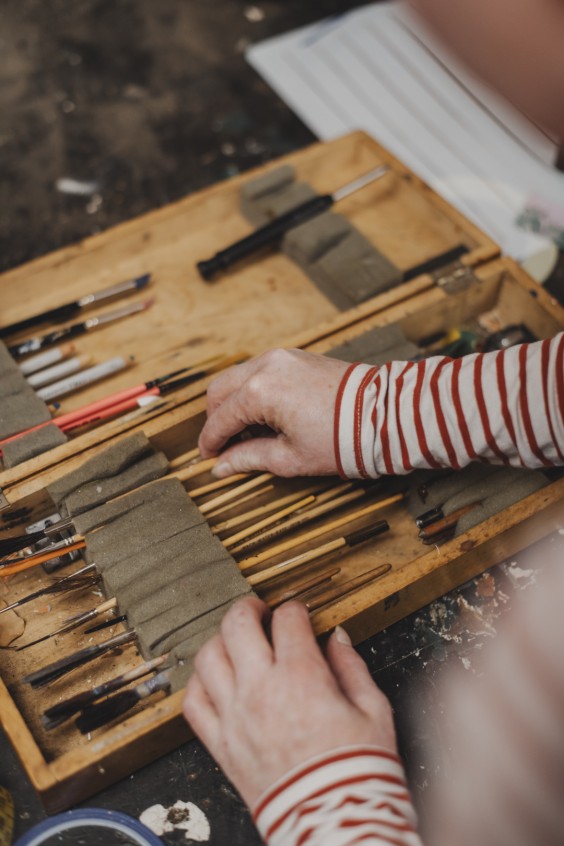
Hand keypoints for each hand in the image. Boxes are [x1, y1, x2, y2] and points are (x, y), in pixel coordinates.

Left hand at [182, 596, 397, 807]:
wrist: (336, 823)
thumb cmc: (357, 771)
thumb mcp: (374, 710)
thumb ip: (352, 667)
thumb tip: (339, 639)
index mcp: (301, 676)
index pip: (288, 619)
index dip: (294, 609)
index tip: (299, 614)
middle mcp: (261, 690)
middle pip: (237, 625)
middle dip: (249, 607)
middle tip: (258, 609)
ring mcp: (236, 717)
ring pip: (208, 658)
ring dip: (220, 640)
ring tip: (234, 640)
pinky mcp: (222, 746)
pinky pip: (194, 704)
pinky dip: (198, 684)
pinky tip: (213, 679)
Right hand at [198, 348, 350, 477]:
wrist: (385, 416)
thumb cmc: (342, 438)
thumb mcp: (290, 457)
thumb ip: (249, 458)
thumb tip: (221, 467)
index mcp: (259, 391)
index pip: (220, 418)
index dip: (211, 442)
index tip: (209, 458)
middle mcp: (266, 366)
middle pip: (221, 390)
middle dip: (217, 418)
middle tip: (224, 446)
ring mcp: (283, 357)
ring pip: (239, 377)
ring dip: (235, 402)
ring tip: (247, 433)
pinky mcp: (298, 357)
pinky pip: (261, 370)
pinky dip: (254, 390)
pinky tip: (266, 415)